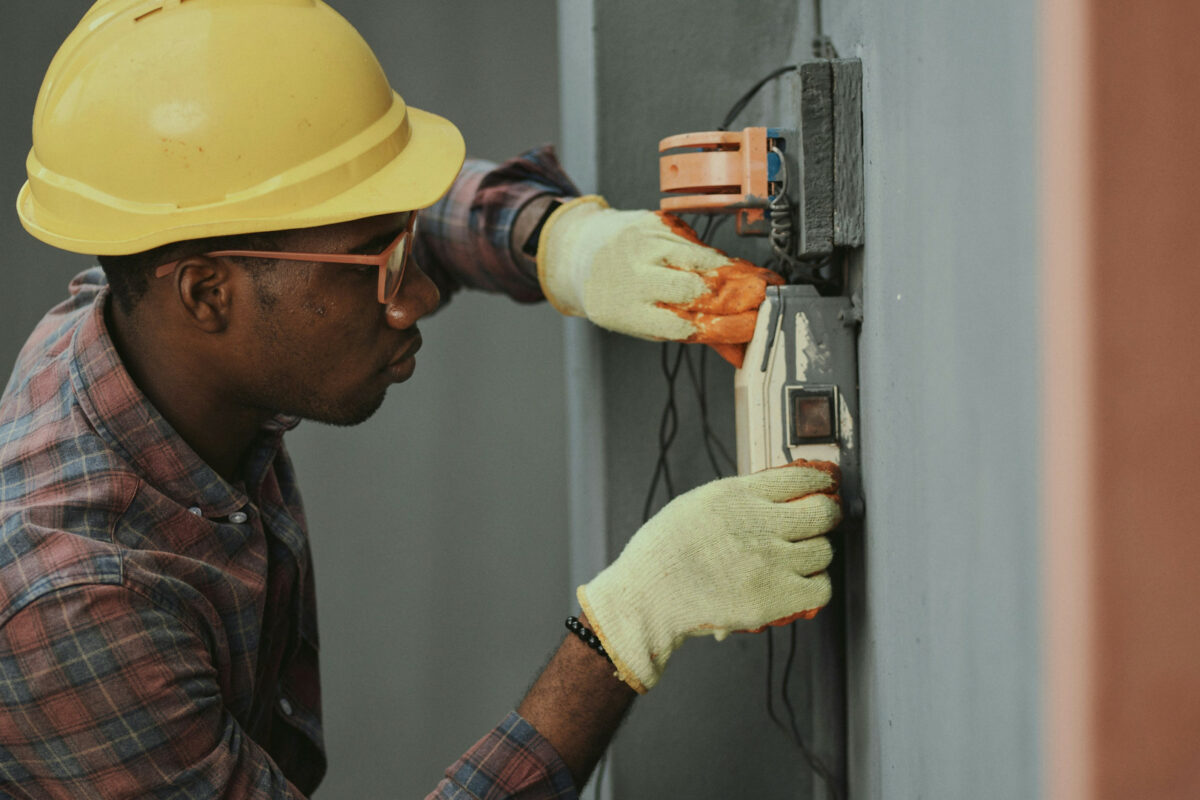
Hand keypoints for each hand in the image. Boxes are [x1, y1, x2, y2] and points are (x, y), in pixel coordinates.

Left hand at [536, 195, 782, 366]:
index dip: (724, 327)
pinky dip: (718, 257)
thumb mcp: (645, 324)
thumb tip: (738, 352)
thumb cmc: (618, 295)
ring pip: (703, 260)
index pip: (684, 324)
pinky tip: (734, 266)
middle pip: (697, 289)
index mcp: (628, 312)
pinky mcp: (656, 223)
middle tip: (767, 300)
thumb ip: (692, 334)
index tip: (753, 327)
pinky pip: (698, 242)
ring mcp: (645, 245)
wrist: (583, 250)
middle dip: (738, 296)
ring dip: (737, 274)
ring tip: (761, 283)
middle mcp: (634, 276)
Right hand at [577, 461, 841, 693]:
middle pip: (822, 513)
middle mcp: (760, 524)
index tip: (825, 485)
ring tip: (799, 559)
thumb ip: (738, 499)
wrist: (648, 596)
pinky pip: (821, 588)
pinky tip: (800, 585)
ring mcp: (771, 562)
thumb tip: (776, 495)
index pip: (801, 477)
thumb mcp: (697, 504)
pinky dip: (815, 587)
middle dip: (826, 516)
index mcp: (738, 495)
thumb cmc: (663, 553)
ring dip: (816, 554)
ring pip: (824, 551)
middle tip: (821, 522)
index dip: (820, 481)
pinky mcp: (775, 598)